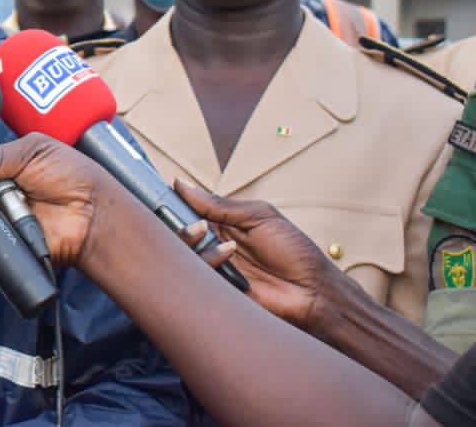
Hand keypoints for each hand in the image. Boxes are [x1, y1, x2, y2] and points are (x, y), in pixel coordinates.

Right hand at [175, 180, 336, 330]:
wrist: (314, 293)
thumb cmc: (294, 252)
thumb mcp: (259, 216)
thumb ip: (219, 204)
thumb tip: (182, 185)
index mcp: (220, 224)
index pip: (185, 211)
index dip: (170, 203)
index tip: (162, 195)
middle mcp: (211, 245)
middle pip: (174, 233)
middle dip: (177, 225)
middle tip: (194, 223)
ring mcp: (212, 267)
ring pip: (179, 254)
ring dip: (191, 242)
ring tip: (216, 240)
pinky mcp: (214, 289)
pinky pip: (193, 275)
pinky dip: (206, 261)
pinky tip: (228, 255)